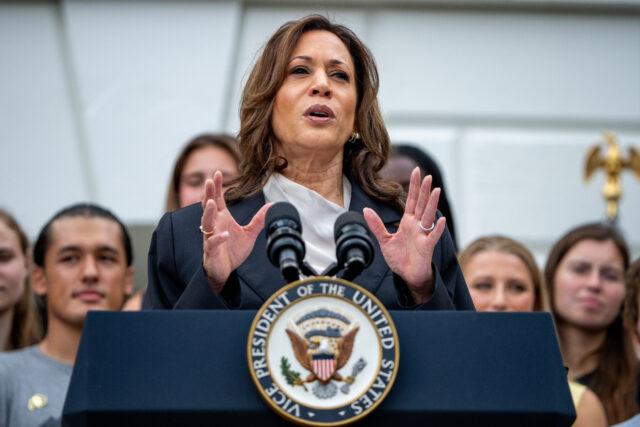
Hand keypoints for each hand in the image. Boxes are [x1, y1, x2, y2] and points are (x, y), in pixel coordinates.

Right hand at [200, 171, 270, 292]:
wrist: (225, 271)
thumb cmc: (233, 251)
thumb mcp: (249, 233)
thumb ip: (259, 220)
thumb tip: (271, 207)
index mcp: (222, 218)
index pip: (217, 199)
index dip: (216, 187)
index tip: (217, 173)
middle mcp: (214, 225)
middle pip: (208, 206)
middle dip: (208, 194)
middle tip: (209, 181)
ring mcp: (211, 237)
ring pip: (206, 222)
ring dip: (208, 213)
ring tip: (211, 203)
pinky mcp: (211, 250)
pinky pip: (213, 243)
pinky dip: (218, 238)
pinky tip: (225, 234)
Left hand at [364, 167, 445, 303]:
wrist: (407, 275)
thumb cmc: (399, 258)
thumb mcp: (385, 240)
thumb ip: (376, 225)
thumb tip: (365, 210)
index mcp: (407, 222)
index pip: (411, 200)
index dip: (414, 186)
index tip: (417, 171)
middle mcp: (417, 226)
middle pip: (421, 204)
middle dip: (424, 190)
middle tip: (427, 176)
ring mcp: (423, 235)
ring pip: (428, 216)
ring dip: (432, 204)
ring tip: (436, 190)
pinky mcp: (427, 247)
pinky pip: (433, 236)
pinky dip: (437, 228)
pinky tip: (441, 219)